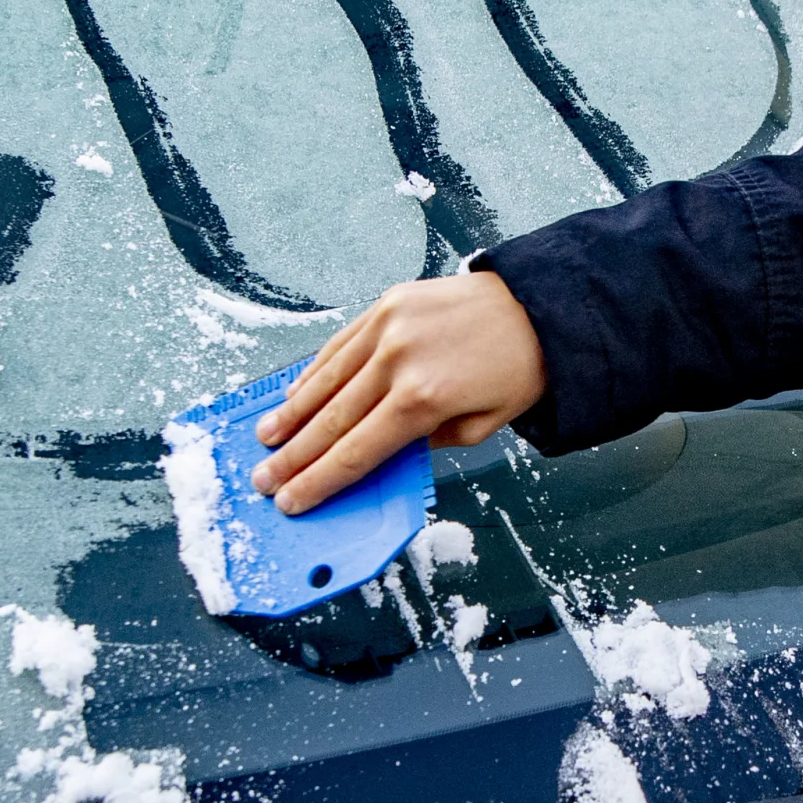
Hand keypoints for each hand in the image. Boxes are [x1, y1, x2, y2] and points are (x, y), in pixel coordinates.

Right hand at [249, 273, 547, 514]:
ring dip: (291, 413)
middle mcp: (398, 361)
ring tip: (266, 437)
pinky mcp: (387, 303)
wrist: (539, 307)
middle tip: (263, 478)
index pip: (357, 451)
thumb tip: (378, 452)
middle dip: (293, 455)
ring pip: (325, 380)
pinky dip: (314, 372)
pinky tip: (295, 393)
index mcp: (424, 399)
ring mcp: (388, 327)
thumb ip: (426, 442)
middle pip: (331, 420)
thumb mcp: (482, 426)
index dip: (319, 480)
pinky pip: (339, 345)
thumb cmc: (517, 371)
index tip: (290, 499)